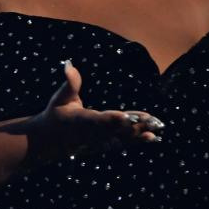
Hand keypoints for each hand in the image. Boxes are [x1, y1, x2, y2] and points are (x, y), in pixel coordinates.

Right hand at [24, 60, 162, 161]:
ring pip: (122, 138)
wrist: (51, 141)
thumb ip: (69, 83)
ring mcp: (99, 142)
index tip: (124, 117)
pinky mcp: (106, 145)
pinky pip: (124, 143)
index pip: (97, 120)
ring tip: (156, 129)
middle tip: (151, 121)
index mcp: (80, 121)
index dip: (110, 119)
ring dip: (140, 134)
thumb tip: (69, 64)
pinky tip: (154, 138)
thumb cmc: (56, 114)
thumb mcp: (60, 98)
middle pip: (115, 131)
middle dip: (133, 126)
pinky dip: (138, 140)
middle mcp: (92, 134)